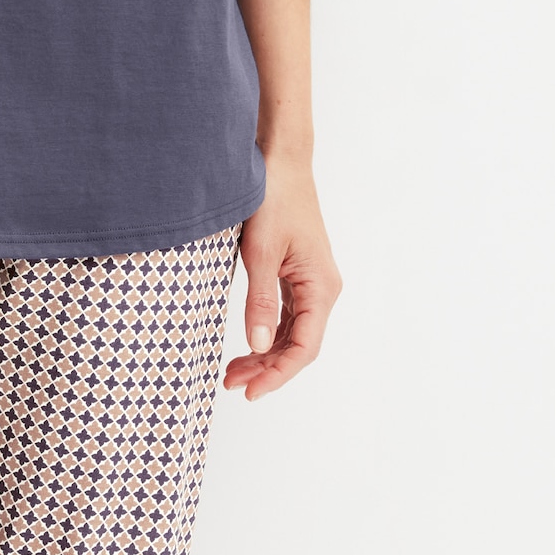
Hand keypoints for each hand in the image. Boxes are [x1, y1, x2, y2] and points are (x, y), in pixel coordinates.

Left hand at [225, 159, 340, 401]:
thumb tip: (259, 344)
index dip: (278, 374)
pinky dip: (268, 333)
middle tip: (231, 384)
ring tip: (233, 372)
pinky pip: (288, 316)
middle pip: (299, 345)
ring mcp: (311, 283)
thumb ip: (260, 301)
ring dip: (265, 354)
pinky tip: (248, 346)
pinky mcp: (298, 275)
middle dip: (267, 369)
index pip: (304, 347)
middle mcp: (322, 289)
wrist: (280, 162)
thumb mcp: (260, 252)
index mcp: (320, 287)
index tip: (251, 392)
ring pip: (292, 333)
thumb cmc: (274, 199)